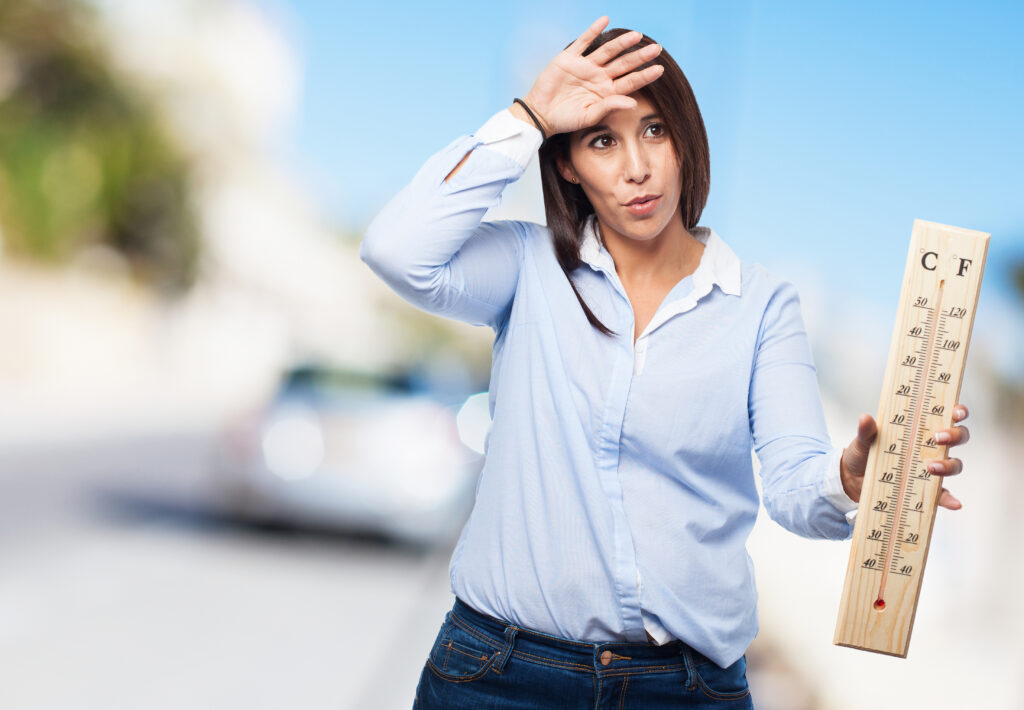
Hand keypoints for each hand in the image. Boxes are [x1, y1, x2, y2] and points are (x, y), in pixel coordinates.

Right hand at [519, 16, 664, 136]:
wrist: (540, 114)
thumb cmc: (565, 120)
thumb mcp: (589, 117)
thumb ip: (610, 107)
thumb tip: (633, 103)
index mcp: (606, 93)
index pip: (630, 82)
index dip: (645, 76)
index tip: (660, 69)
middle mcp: (599, 77)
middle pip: (623, 64)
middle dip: (639, 57)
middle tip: (657, 49)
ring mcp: (585, 66)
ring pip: (607, 51)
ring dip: (621, 43)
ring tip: (636, 35)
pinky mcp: (569, 58)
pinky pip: (583, 41)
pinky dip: (593, 30)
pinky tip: (605, 20)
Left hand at [839, 404, 969, 509]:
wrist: (852, 482)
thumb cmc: (862, 455)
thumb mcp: (862, 441)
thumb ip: (866, 431)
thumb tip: (865, 418)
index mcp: (917, 429)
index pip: (946, 416)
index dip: (958, 412)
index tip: (956, 413)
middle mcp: (929, 447)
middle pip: (958, 437)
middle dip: (955, 435)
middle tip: (937, 438)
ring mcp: (930, 468)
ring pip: (954, 463)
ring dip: (949, 465)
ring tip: (931, 467)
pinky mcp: (925, 489)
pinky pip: (942, 495)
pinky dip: (950, 499)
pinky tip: (954, 503)